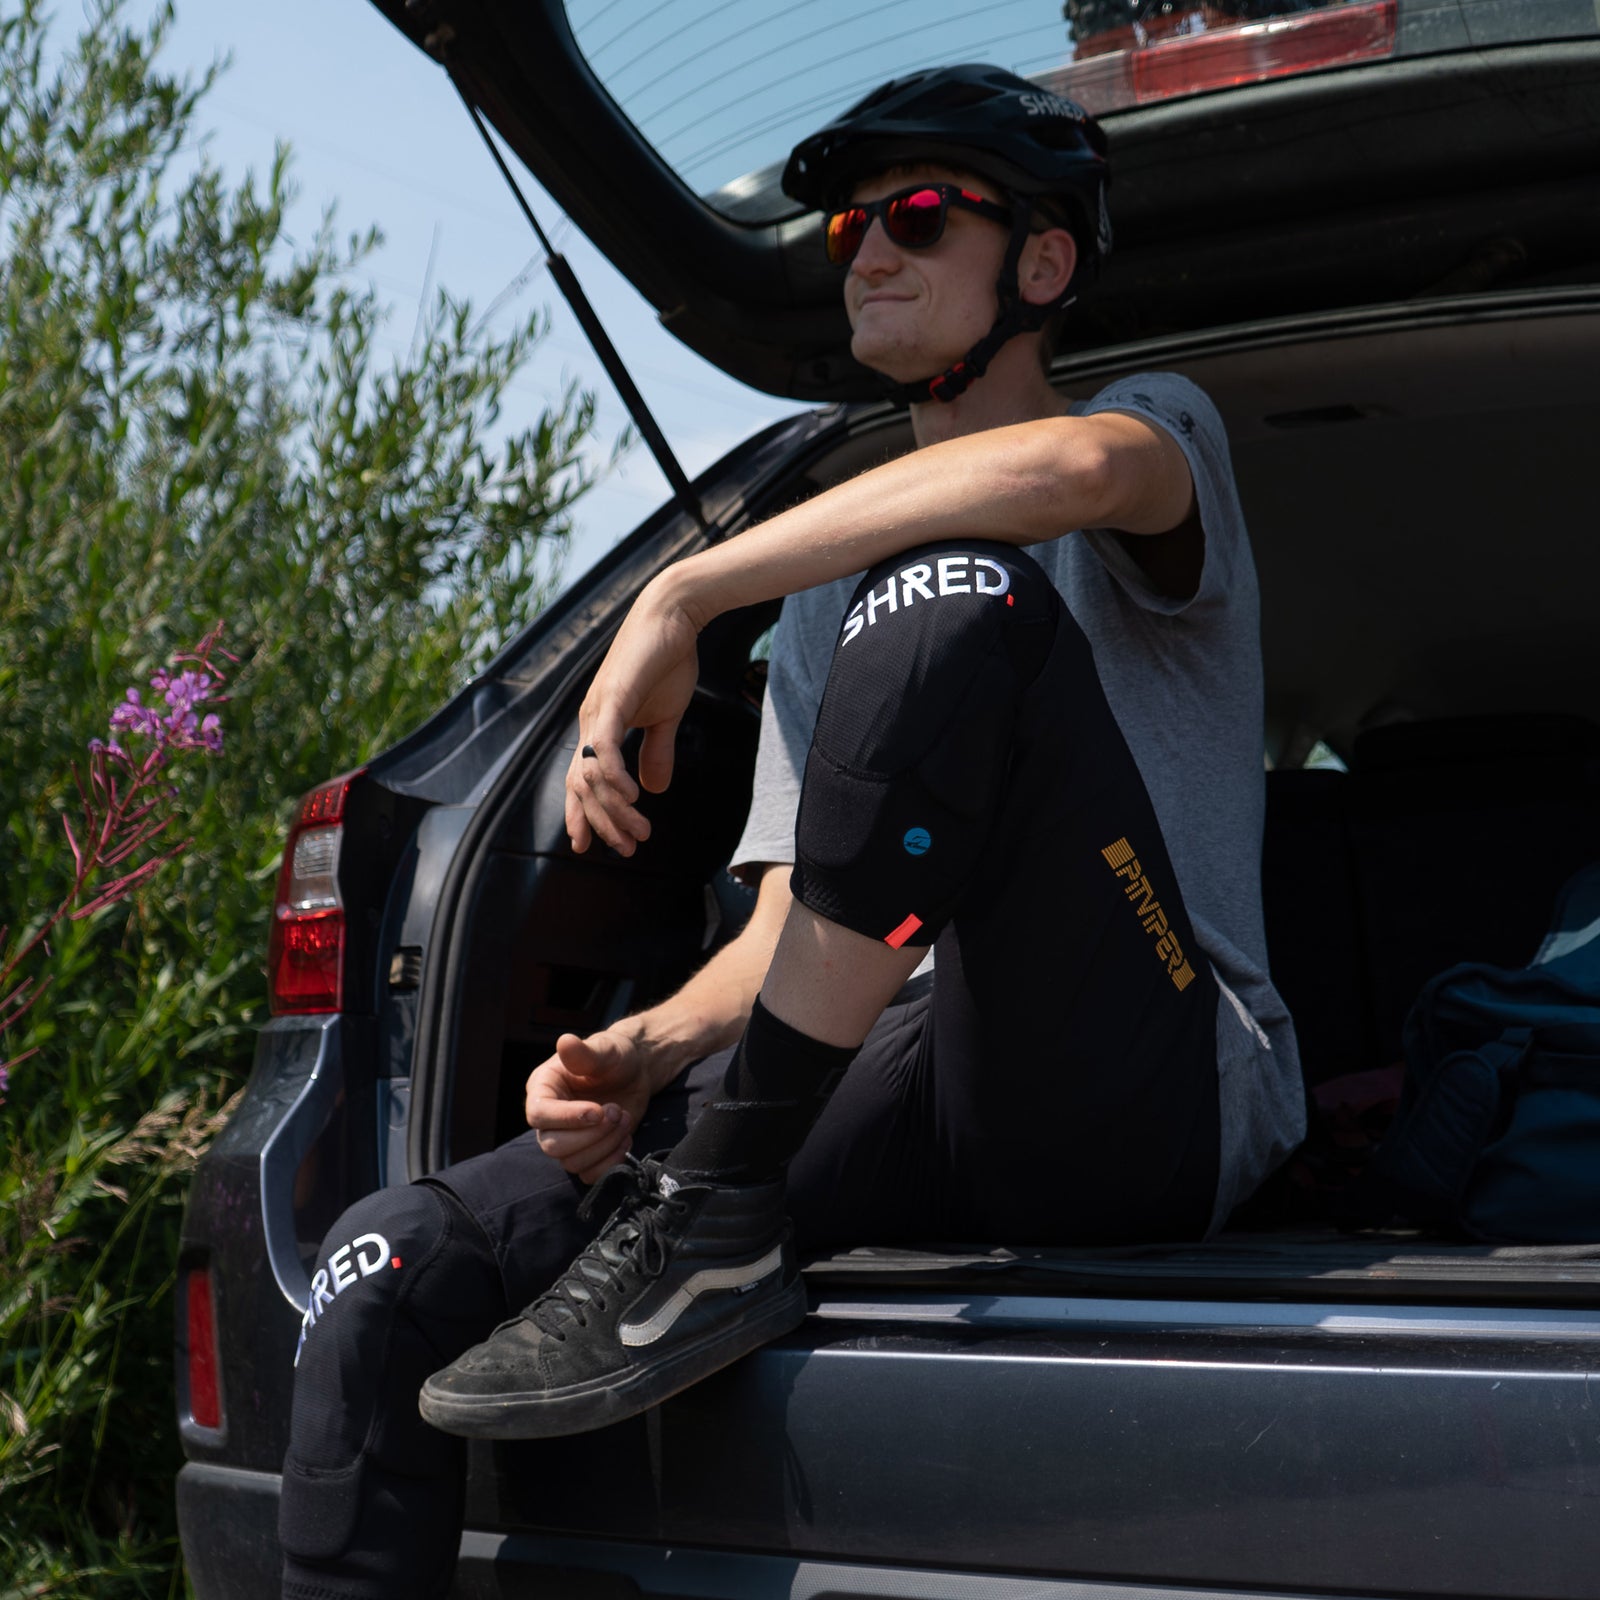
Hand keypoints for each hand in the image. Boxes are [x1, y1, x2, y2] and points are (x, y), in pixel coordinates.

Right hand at [524, 1026, 654, 1181]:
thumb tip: (565, 1042)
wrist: (636, 1071)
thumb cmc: (615, 1056)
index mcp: (544, 1089)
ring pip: (572, 1163)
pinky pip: (589, 1175)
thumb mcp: (604, 1049)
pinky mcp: (586, 1153)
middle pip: (553, 1146)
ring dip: (605, 1145)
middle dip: (591, 1134)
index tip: (598, 1110)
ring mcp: (567, 1138)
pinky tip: (626, 1139)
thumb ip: (584, 1053)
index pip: (539, 1114)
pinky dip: (611, 1163)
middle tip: (616, 1111)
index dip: (568, 1118)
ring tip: (624, 1119)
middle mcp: (550, 1117)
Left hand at [566, 580, 700, 856]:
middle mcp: (590, 721)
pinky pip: (604, 747)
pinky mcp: (613, 698)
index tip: (591, 846)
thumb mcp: (665, 716)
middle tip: (627, 849)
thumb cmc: (668, 659)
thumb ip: (657, 752)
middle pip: (581, 786)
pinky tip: (632, 796)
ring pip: (592, 774)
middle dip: (602, 824)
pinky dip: (613, 776)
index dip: (582, 814)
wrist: (674, 616)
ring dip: (614, 809)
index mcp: (599, 726)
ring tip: (639, 830)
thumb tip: (655, 789)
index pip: (580, 780)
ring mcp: (597, 710)